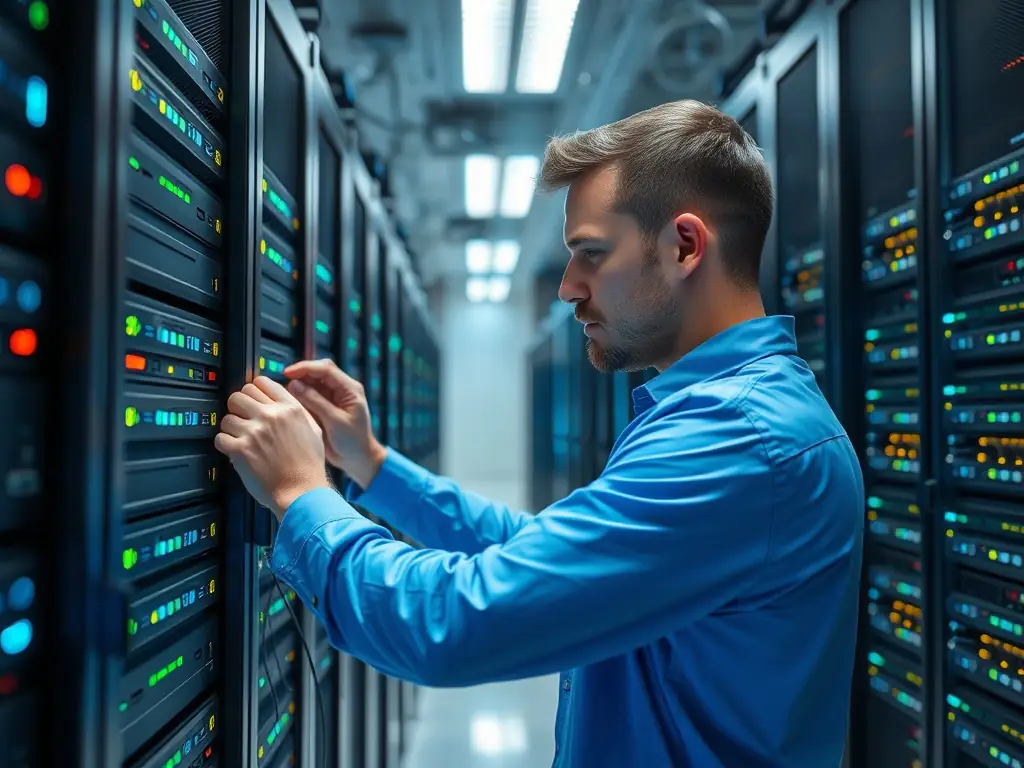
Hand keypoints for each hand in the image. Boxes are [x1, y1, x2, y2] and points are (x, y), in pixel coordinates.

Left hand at [215, 376, 330, 520]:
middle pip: (239, 394)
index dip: (254, 391)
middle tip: (243, 419)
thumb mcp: (313, 429)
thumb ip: (297, 411)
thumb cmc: (309, 465)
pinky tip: (235, 450)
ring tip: (240, 438)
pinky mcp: (240, 449)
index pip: (262, 382)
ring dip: (231, 427)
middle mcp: (271, 416)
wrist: (301, 490)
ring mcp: (254, 432)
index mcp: (290, 408)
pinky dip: (224, 444)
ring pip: (227, 416)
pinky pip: (220, 437)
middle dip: (239, 406)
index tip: (253, 400)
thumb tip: (281, 402)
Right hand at [283, 358, 387, 488]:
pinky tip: (290, 403)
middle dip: (300, 376)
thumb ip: (315, 401)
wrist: (357, 459)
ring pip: (311, 384)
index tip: (288, 373)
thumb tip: (294, 384)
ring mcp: (332, 398)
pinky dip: (299, 398)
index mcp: (350, 389)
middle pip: (318, 373)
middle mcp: (341, 390)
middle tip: (283, 383)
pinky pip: (309, 396)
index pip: (326, 369)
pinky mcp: (324, 407)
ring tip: (284, 395)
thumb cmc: (353, 441)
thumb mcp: (335, 421)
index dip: (306, 368)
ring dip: (298, 387)